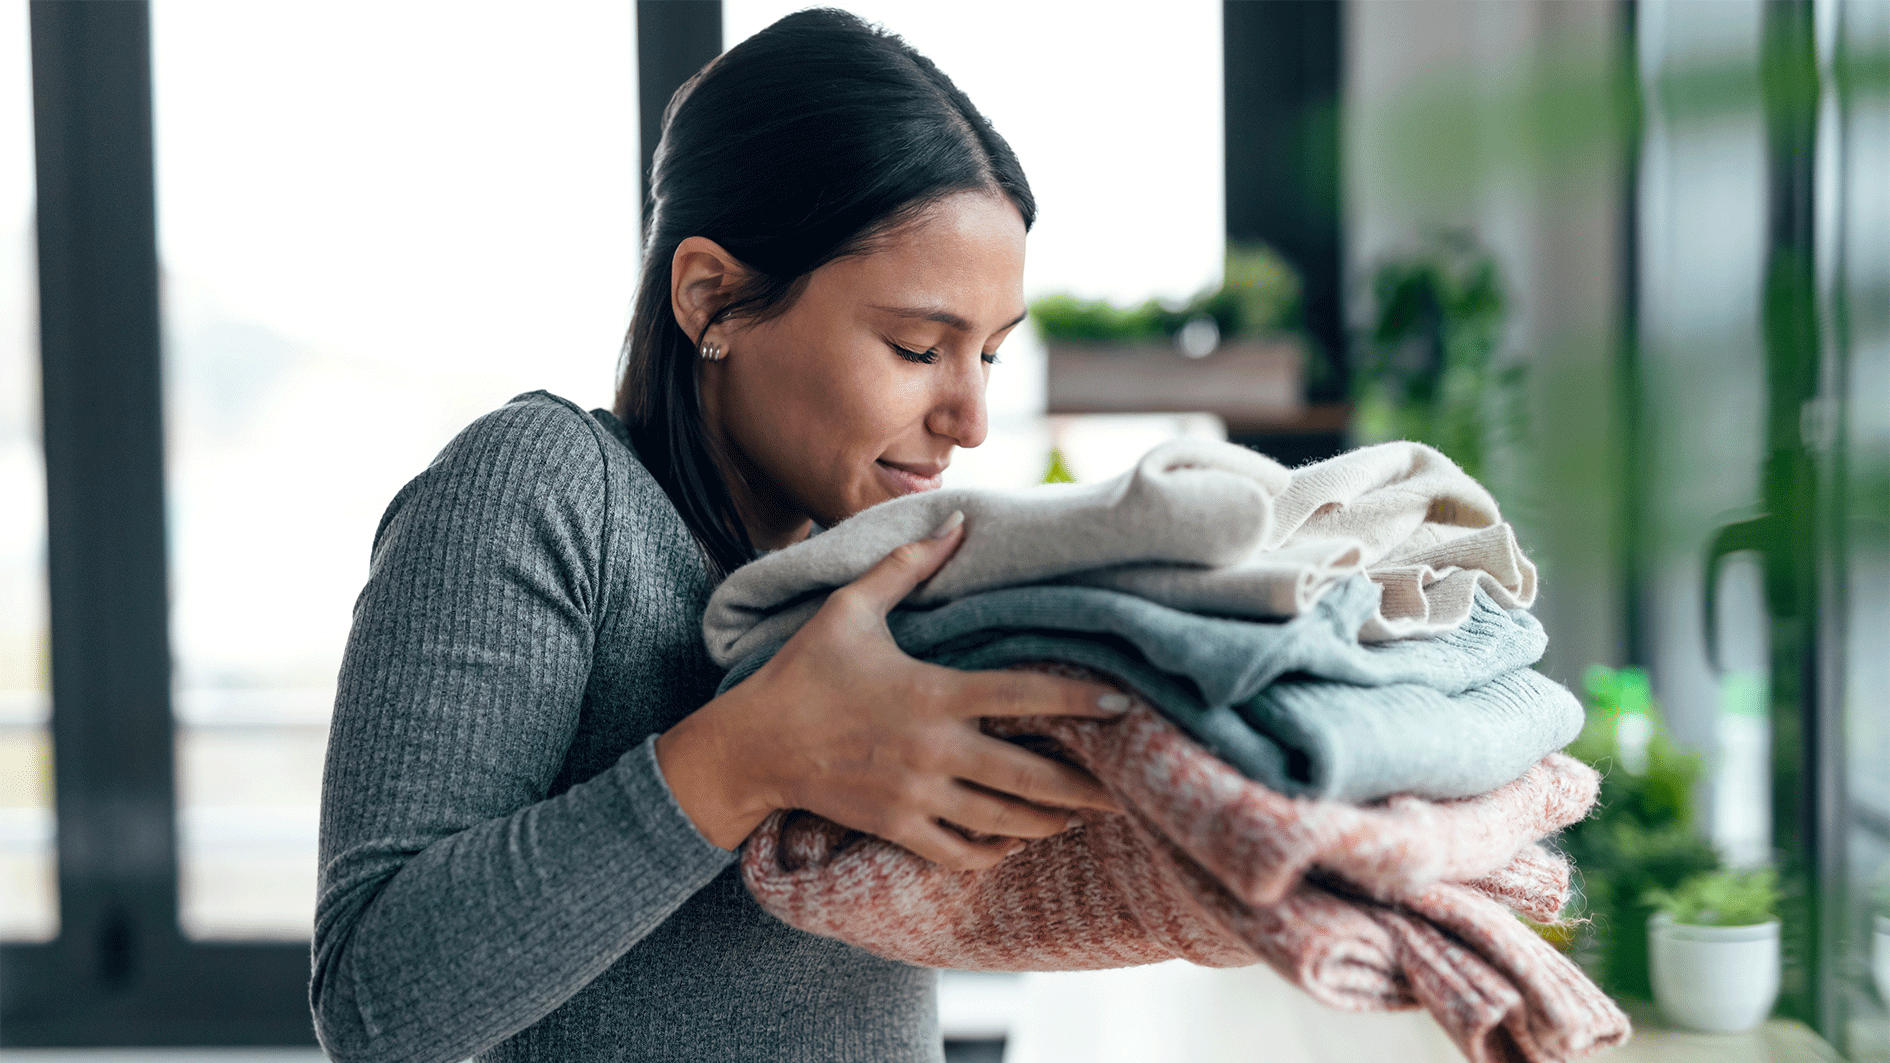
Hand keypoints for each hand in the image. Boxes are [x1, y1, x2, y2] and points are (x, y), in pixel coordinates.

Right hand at [657, 511, 1128, 868]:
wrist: (753, 745)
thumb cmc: (803, 672)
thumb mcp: (851, 609)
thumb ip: (908, 566)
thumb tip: (956, 522)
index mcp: (933, 691)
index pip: (1023, 694)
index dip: (1079, 699)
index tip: (1122, 704)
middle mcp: (933, 748)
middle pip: (1028, 774)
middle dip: (1083, 785)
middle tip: (1126, 788)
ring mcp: (916, 794)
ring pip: (1001, 820)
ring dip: (1048, 821)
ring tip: (1081, 816)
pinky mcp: (896, 827)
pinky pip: (959, 851)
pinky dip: (993, 852)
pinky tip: (1015, 841)